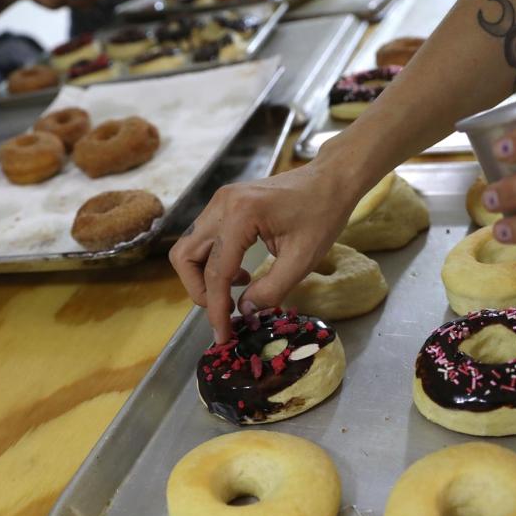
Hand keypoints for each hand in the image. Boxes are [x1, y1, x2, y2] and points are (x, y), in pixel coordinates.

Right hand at [169, 161, 362, 343]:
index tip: (222, 335)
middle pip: (185, 257)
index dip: (216, 308)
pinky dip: (212, 261)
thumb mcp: (302, 259)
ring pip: (188, 247)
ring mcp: (220, 201)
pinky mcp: (224, 203)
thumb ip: (271, 290)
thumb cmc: (322, 214)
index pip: (215, 271)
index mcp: (241, 215)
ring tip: (236, 289)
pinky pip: (203, 238)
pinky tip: (240, 272)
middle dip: (199, 291)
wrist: (329, 180)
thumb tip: (244, 311)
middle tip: (224, 310)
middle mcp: (222, 204)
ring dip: (204, 276)